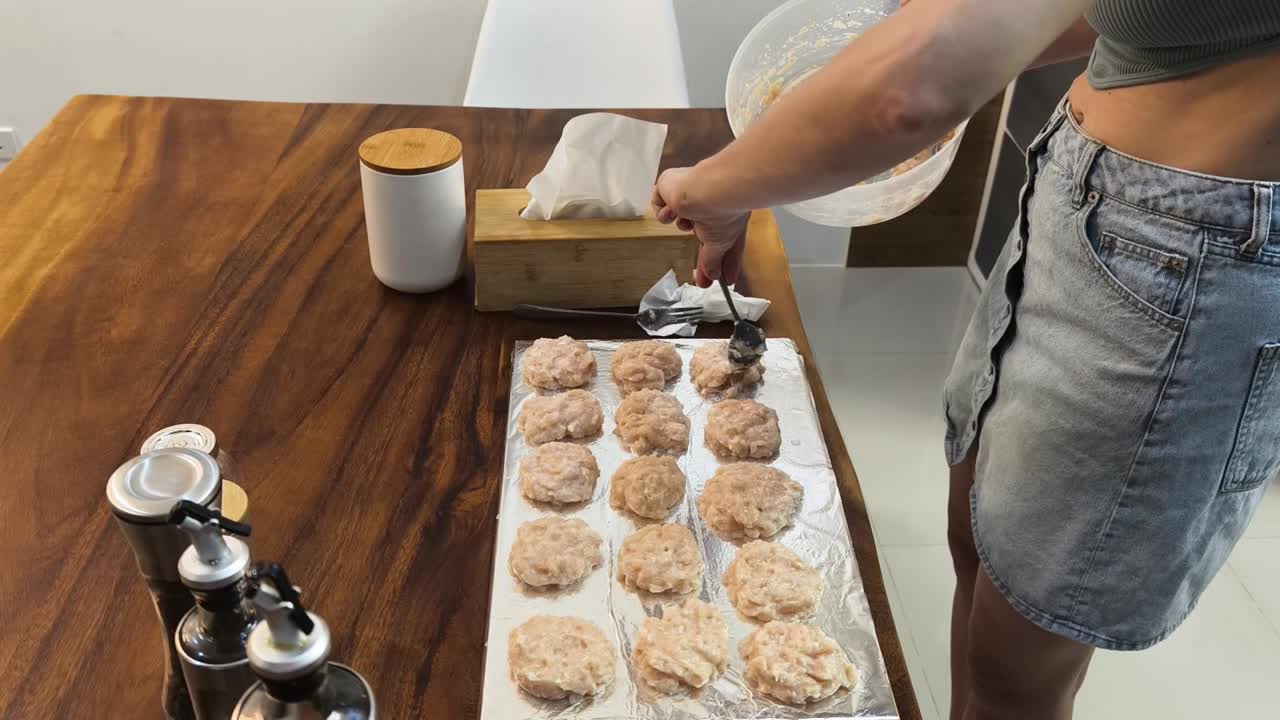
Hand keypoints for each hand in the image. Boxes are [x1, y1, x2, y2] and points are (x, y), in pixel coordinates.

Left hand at [651, 166, 750, 287]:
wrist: (706, 189)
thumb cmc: (722, 212)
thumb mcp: (720, 243)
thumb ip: (713, 260)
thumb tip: (714, 275)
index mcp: (729, 213)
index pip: (727, 243)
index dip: (725, 262)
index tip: (725, 280)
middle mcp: (712, 202)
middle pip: (705, 236)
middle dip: (703, 258)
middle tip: (701, 281)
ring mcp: (692, 193)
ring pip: (683, 220)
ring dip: (684, 225)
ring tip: (690, 220)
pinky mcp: (670, 187)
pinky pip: (663, 208)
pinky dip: (667, 214)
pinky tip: (674, 210)